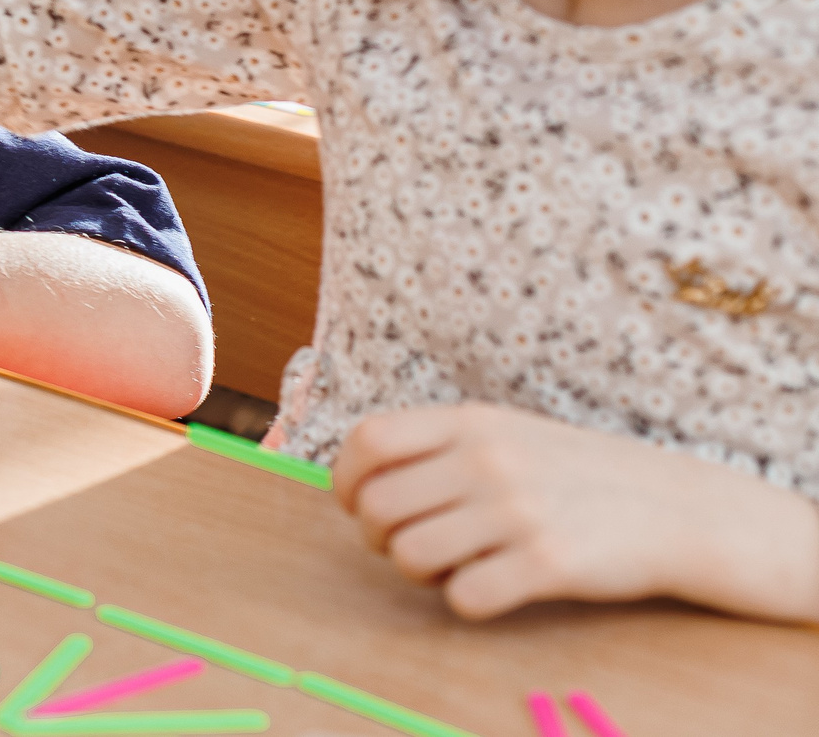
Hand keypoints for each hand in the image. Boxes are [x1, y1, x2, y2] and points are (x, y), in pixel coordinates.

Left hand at [336, 402, 818, 621]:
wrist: (675, 507)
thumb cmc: (575, 473)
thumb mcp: (506, 432)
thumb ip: (439, 445)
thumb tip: (358, 475)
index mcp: (471, 421)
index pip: (368, 441)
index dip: (345, 479)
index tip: (355, 503)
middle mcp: (487, 460)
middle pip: (377, 506)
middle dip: (376, 536)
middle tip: (406, 544)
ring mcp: (517, 511)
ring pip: (409, 555)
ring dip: (417, 571)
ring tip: (451, 564)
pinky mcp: (547, 564)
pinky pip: (462, 596)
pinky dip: (462, 600)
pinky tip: (488, 585)